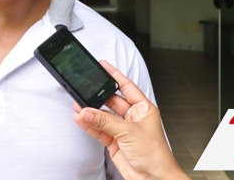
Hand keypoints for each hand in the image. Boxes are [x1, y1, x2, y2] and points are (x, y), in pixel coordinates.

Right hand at [73, 60, 189, 179]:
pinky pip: (99, 130)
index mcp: (143, 109)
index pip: (126, 86)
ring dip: (90, 112)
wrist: (154, 179)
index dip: (114, 75)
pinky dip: (89, 125)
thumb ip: (105, 121)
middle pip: (111, 101)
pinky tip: (81, 119)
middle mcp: (133, 118)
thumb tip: (87, 111)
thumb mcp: (129, 132)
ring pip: (102, 117)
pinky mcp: (114, 142)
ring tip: (78, 106)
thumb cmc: (156, 156)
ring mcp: (122, 130)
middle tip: (83, 89)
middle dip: (97, 96)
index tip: (103, 65)